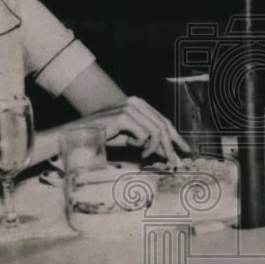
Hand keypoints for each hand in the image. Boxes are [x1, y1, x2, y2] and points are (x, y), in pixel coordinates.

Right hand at [72, 97, 191, 161]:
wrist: (79, 135)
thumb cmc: (104, 137)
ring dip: (153, 147)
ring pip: (156, 131)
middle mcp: (136, 102)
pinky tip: (133, 148)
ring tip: (144, 155)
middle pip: (163, 125)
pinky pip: (144, 135)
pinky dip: (141, 145)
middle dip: (170, 145)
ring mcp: (130, 107)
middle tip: (175, 161)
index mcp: (139, 104)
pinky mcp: (124, 116)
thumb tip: (168, 152)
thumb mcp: (131, 139)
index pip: (163, 120)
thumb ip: (149, 142)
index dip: (176, 136)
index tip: (185, 150)